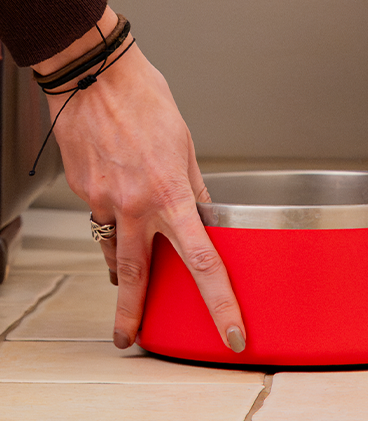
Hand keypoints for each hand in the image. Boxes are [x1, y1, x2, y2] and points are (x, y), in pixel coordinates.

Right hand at [34, 8, 244, 352]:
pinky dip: (112, 229)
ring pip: (113, 253)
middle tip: (131, 340)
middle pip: (138, 277)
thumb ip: (193, 190)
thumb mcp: (186, 148)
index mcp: (173, 196)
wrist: (96, 80)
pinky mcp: (83, 194)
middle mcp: (137, 207)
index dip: (220, 303)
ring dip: (122, 272)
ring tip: (127, 286)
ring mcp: (104, 203)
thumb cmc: (147, 104)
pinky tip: (119, 215)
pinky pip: (102, 223)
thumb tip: (204, 218)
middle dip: (134, 315)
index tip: (231, 331)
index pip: (204, 262)